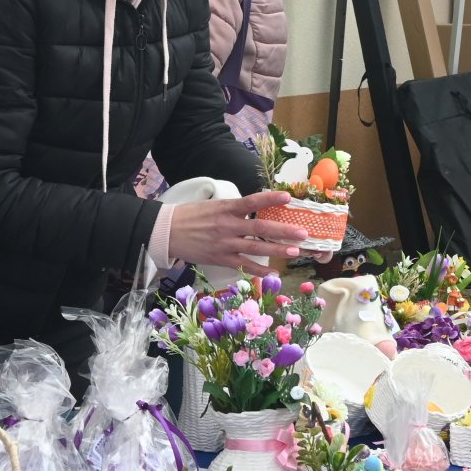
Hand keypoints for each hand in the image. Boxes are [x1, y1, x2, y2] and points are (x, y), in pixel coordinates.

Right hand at [167, 191, 307, 271]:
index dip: (270, 199)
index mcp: (226, 208)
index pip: (252, 201)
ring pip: (255, 247)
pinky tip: (273, 273)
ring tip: (295, 251)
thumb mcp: (212, 205)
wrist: (167, 231)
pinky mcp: (220, 258)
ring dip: (277, 250)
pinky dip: (259, 269)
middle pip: (260, 228)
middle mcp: (228, 226)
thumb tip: (255, 209)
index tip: (287, 197)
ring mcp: (225, 244)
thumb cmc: (190, 216)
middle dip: (283, 231)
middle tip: (303, 232)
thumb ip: (233, 208)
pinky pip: (243, 265)